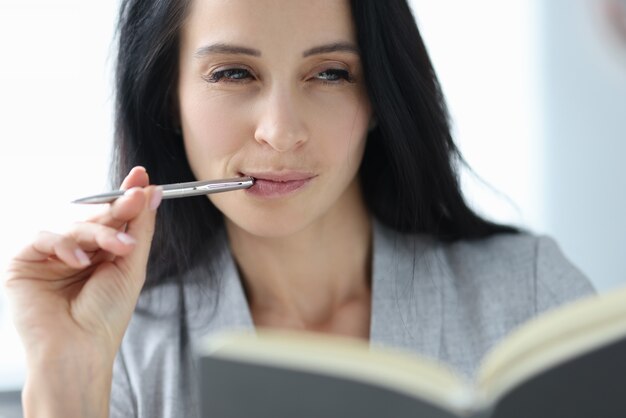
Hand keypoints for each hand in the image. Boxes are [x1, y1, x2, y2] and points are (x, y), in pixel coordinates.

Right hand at [2, 166, 161, 416]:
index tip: (142, 178)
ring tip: (119, 246)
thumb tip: (152, 192)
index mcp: (99, 251)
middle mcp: (74, 249)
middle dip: (116, 209)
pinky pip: (43, 236)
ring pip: (71, 222)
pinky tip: (79, 261)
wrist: (78, 351)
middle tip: (135, 200)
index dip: (125, 196)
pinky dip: (64, 244)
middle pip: (93, 215)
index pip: (111, 216)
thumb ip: (139, 228)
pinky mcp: (24, 262)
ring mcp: (49, 255)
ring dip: (98, 230)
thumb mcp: (131, 266)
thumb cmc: (106, 316)